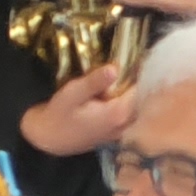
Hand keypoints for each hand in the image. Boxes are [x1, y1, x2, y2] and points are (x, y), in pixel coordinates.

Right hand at [18, 64, 136, 158]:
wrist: (50, 139)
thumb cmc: (59, 114)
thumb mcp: (73, 93)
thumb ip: (95, 82)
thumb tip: (115, 68)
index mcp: (119, 113)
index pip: (143, 89)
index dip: (144, 71)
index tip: (140, 57)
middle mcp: (126, 124)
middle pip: (145, 98)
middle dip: (141, 81)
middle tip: (133, 62)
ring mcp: (124, 130)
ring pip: (140, 106)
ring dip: (136, 90)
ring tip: (127, 73)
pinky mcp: (119, 132)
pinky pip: (133, 113)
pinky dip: (131, 101)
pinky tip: (117, 91)